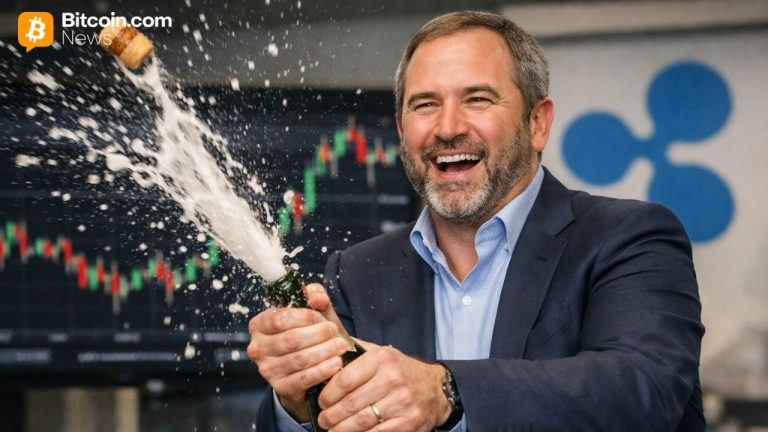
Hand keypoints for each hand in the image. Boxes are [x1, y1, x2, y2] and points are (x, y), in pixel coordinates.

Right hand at [247, 283, 348, 420]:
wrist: (306, 366)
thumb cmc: (308, 332)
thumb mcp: (311, 311)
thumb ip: (315, 296)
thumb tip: (318, 298)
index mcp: (260, 325)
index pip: (280, 318)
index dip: (305, 317)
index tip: (322, 318)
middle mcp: (258, 348)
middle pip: (291, 339)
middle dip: (318, 334)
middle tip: (335, 332)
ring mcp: (267, 370)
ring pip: (299, 359)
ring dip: (324, 351)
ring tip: (340, 346)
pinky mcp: (280, 387)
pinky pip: (304, 379)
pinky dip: (323, 370)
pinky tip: (336, 363)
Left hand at [317, 340, 452, 430]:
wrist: (435, 389)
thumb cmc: (400, 371)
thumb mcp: (381, 353)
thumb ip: (355, 349)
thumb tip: (326, 343)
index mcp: (382, 359)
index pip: (344, 380)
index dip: (328, 394)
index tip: (322, 401)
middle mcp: (393, 379)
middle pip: (350, 403)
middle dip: (330, 415)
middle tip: (323, 419)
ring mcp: (402, 402)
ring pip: (360, 422)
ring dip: (340, 430)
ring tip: (332, 429)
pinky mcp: (408, 423)